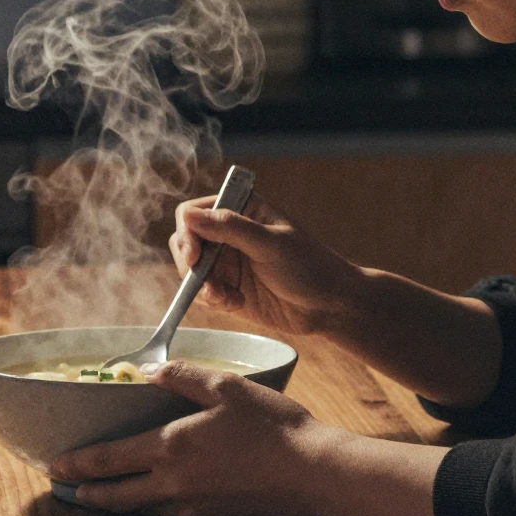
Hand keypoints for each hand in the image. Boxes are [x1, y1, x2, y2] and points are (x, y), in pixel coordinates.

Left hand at [48, 360, 339, 515]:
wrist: (316, 476)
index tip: (54, 465)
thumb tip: (150, 372)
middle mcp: (174, 485)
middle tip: (68, 489)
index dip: (78, 463)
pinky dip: (156, 511)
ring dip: (119, 505)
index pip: (110, 459)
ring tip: (106, 497)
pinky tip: (160, 503)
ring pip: (143, 511)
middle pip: (115, 497)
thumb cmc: (276, 427)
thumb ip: (185, 377)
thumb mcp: (229, 388)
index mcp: (173, 447)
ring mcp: (193, 512)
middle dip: (87, 493)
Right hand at [168, 189, 359, 339]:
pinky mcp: (228, 289)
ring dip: (202, 286)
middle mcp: (229, 233)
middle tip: (205, 282)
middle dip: (190, 262)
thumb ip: (231, 228)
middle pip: (185, 241)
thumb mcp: (272, 244)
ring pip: (191, 270)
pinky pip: (202, 293)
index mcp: (242, 210)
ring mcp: (227, 262)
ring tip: (226, 297)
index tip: (196, 255)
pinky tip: (236, 303)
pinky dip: (212, 300)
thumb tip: (189, 217)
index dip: (188, 232)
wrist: (329, 305)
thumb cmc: (310, 266)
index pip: (194, 212)